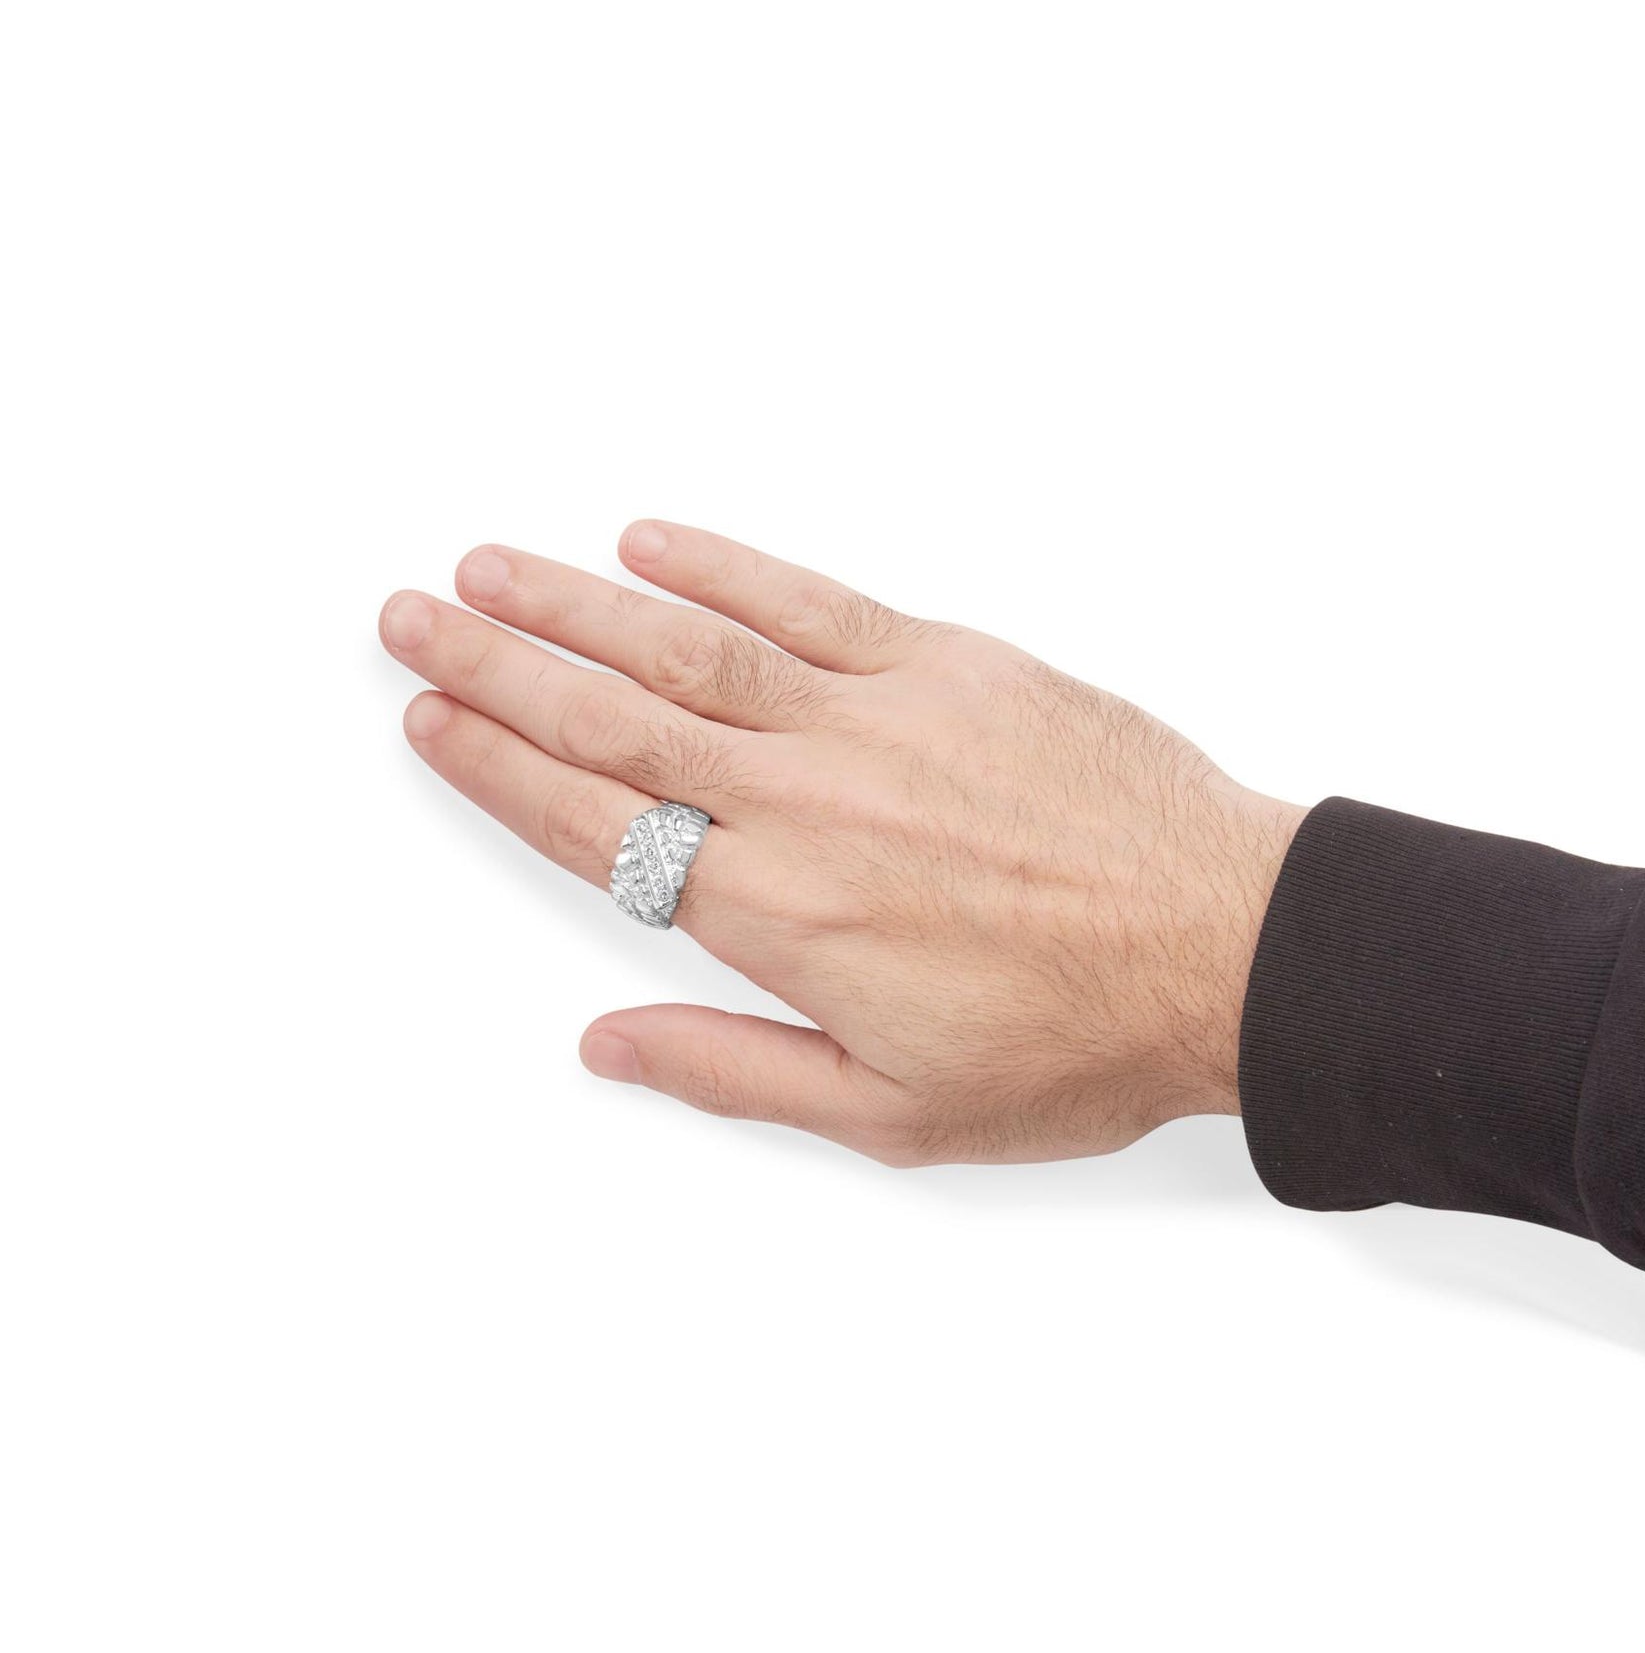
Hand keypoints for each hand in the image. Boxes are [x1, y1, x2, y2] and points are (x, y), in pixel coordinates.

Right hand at [380, 525, 1304, 1164]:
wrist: (1226, 950)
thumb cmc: (1077, 1043)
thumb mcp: (893, 1114)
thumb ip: (735, 1071)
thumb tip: (608, 1046)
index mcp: (778, 912)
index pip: (594, 823)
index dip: (498, 767)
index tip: (432, 721)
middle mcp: (805, 799)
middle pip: (612, 715)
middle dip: (495, 663)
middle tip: (410, 616)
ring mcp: (876, 717)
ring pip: (688, 642)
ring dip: (574, 600)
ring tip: (490, 569)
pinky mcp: (952, 662)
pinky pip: (809, 599)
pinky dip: (721, 562)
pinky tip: (652, 538)